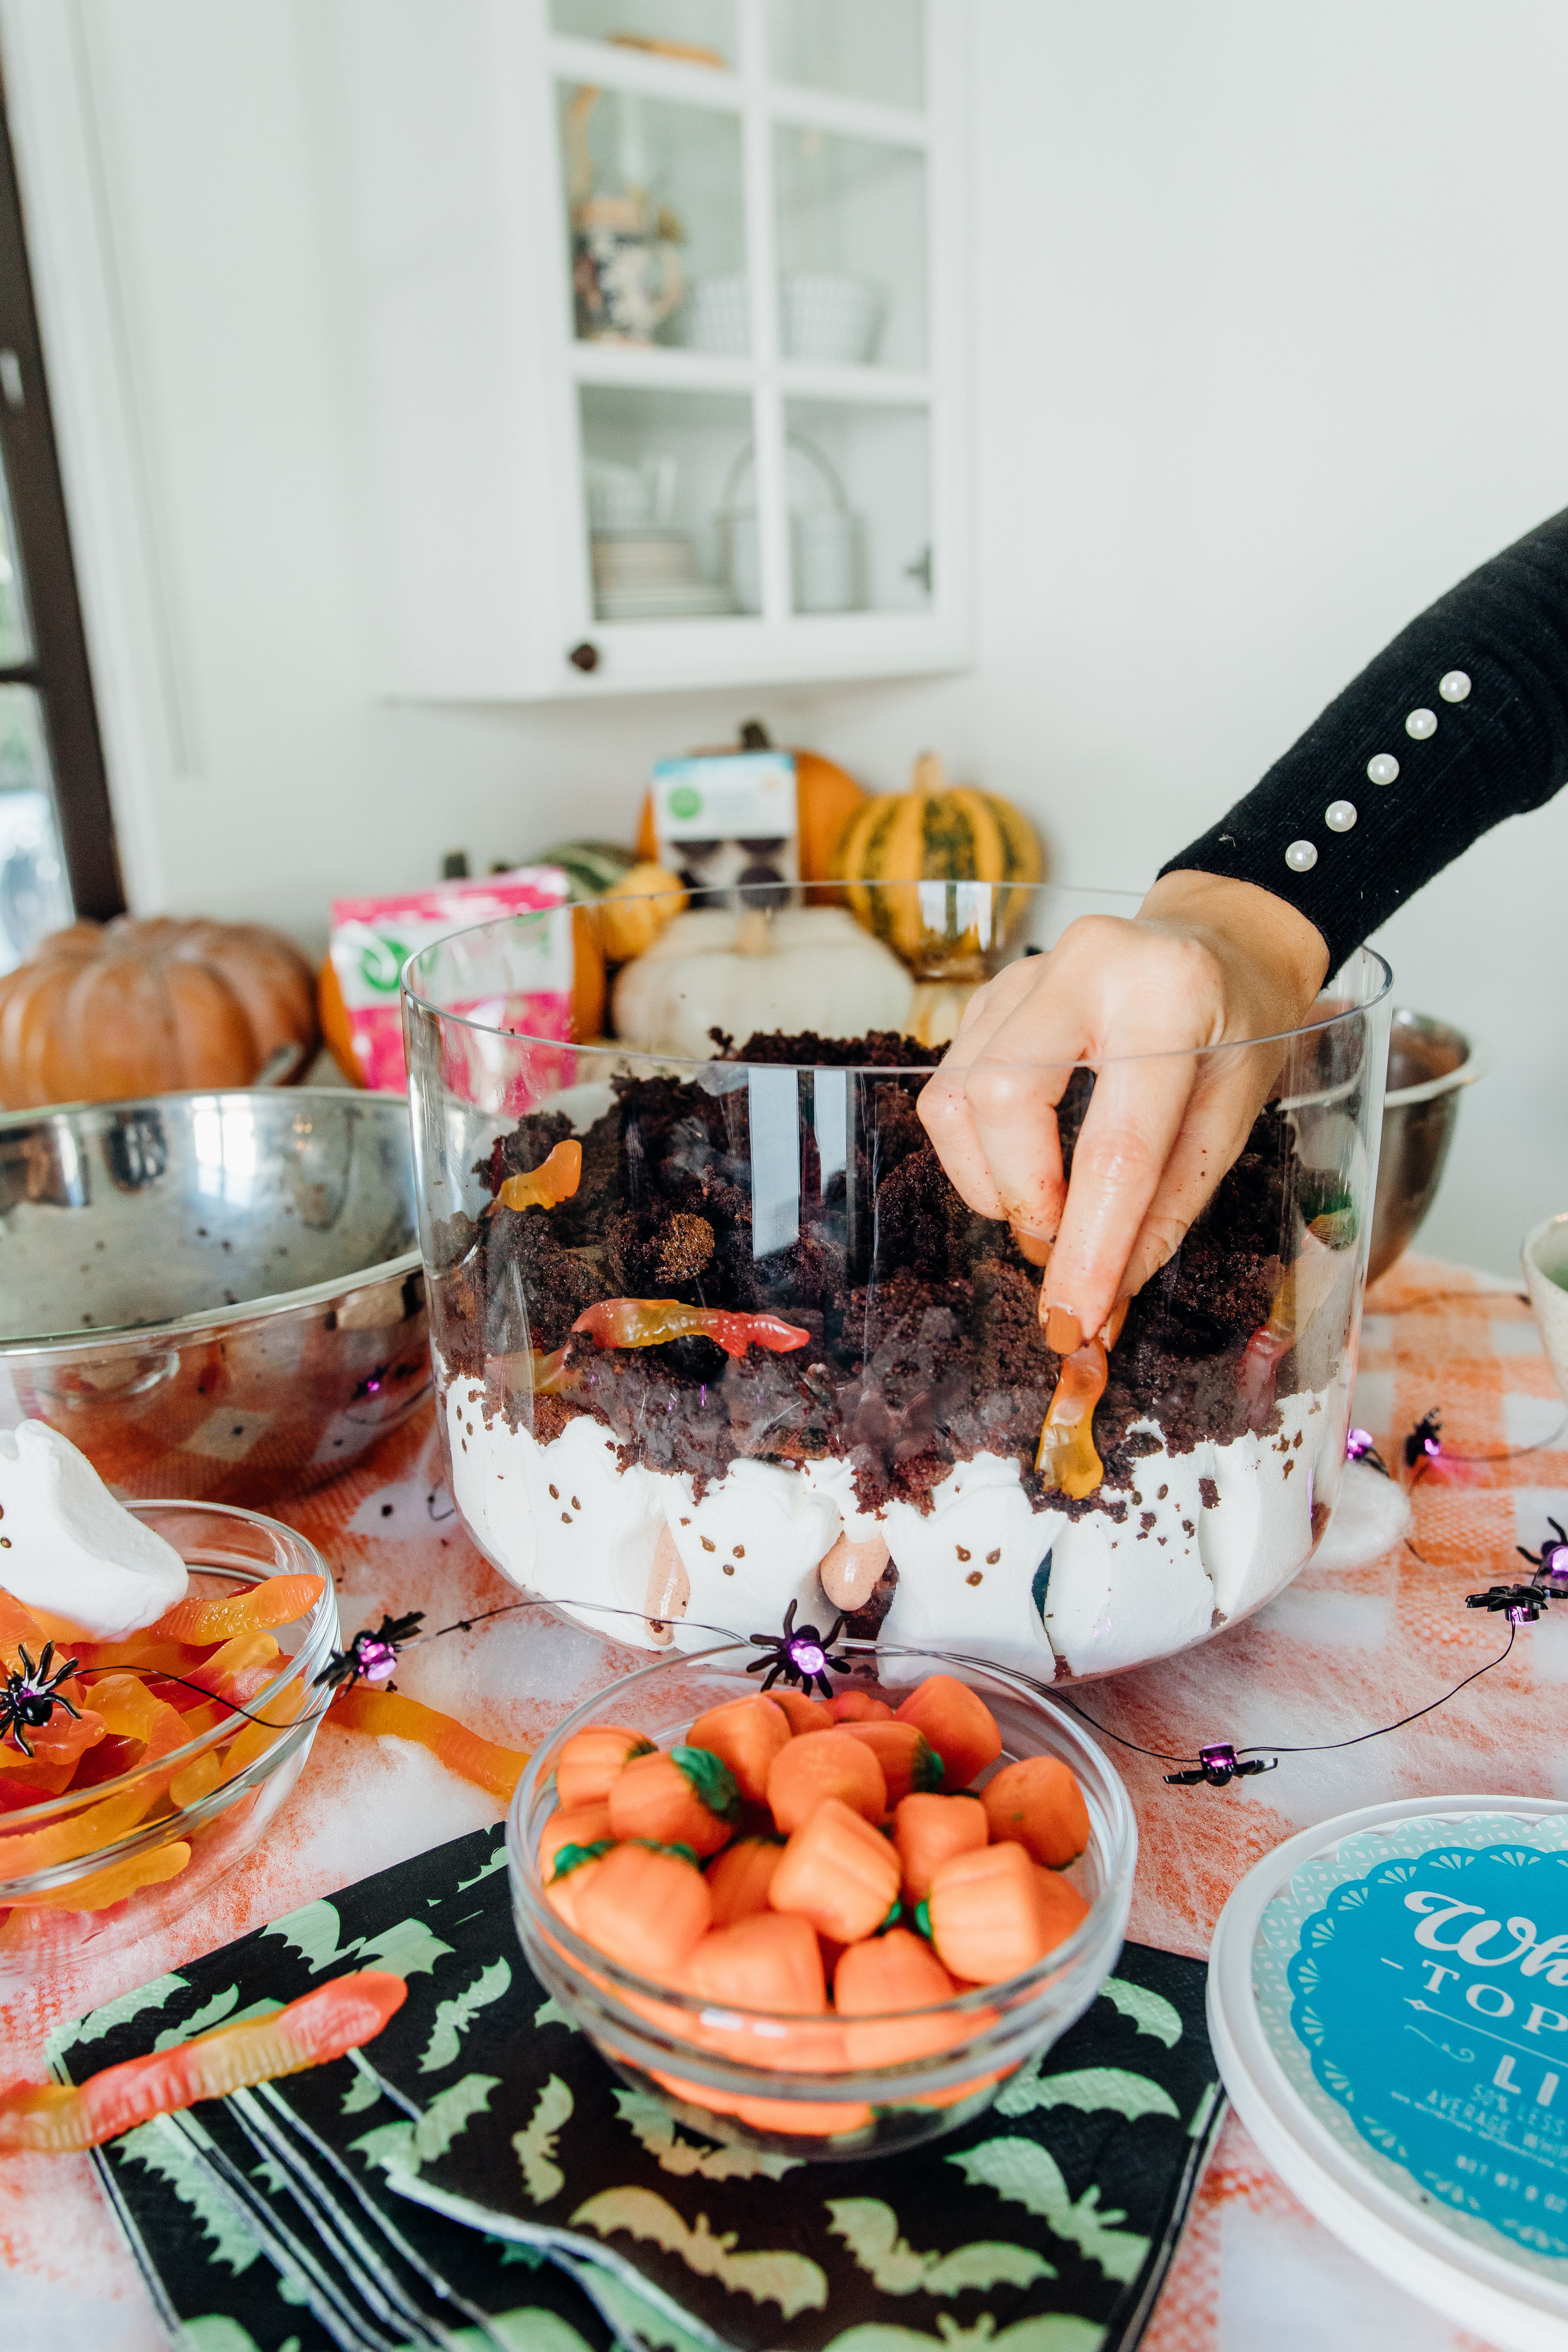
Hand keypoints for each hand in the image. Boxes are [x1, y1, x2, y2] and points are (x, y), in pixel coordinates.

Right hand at [916, 871, 1330, 1345]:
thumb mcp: (1233, 1117)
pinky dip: (979, 1149)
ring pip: (956, 1098)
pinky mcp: (985, 995)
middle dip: (1024, 1198)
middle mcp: (1086, 966)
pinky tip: (1027, 1155)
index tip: (1074, 1318)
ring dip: (991, 1180)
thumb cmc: (1238, 1027)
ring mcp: (1023, 974)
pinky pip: (948, 1086)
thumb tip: (1103, 1303)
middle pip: (1003, 1100)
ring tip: (1048, 1203)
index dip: (1089, 1244)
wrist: (1220, 942)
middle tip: (1061, 1244)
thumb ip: (1167, 1210)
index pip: (1117, 1144)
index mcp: (1169, 995)